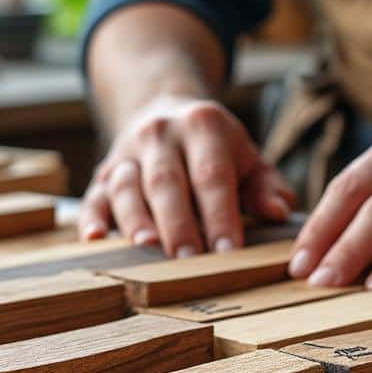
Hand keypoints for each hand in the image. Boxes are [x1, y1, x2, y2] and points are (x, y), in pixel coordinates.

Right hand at [78, 96, 295, 255]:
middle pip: (166, 181)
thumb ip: (267, 186)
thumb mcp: (248, 158)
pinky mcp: (102, 174)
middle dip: (177, 222)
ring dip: (135, 219)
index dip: (220, 214)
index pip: (212, 174)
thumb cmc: (215, 150)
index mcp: (202, 126)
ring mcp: (127, 154)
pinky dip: (92, 218)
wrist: (163, 111)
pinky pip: (93, 196)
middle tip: (188, 261)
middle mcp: (160, 134)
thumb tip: (279, 213)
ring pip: (127, 187)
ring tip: (147, 248)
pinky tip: (96, 239)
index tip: (229, 251)